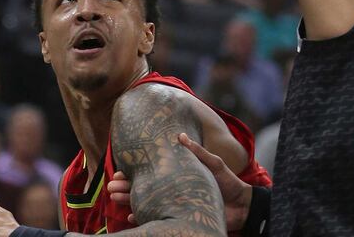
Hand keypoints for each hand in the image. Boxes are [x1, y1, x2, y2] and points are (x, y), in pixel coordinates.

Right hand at [107, 134, 252, 230]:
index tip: (120, 171)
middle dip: (124, 187)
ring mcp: (173, 203)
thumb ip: (197, 152)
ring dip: (128, 200)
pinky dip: (142, 217)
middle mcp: (172, 188)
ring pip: (144, 201)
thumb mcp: (213, 163)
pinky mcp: (177, 216)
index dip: (133, 172)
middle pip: (142, 187)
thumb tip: (179, 135)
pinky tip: (131, 216)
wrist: (241, 206)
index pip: (150, 172)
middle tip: (112, 187)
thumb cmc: (227, 182)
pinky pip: (156, 217)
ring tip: (116, 198)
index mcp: (177, 174)